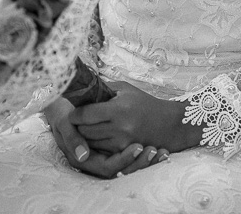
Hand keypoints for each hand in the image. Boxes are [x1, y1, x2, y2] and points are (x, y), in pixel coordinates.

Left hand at [69, 80, 200, 154]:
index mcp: (119, 109)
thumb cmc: (144, 103)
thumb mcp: (124, 90)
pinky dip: (96, 143)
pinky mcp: (123, 152)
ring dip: (85, 136)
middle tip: (76, 119)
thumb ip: (102, 89)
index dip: (75, 113)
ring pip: (90, 142)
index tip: (72, 111)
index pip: (85, 114)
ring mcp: (121, 142)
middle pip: (84, 131)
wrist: (167, 124)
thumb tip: (80, 89)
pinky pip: (100, 150)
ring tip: (86, 126)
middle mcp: (119, 128)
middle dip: (77, 125)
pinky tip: (98, 135)